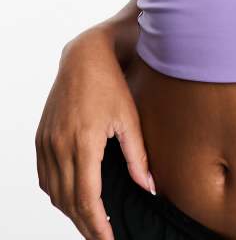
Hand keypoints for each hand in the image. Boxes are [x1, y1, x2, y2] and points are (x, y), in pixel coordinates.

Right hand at [35, 26, 154, 238]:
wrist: (83, 57)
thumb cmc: (110, 85)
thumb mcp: (129, 119)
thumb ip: (138, 157)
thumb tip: (149, 188)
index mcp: (83, 142)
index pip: (87, 198)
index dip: (97, 225)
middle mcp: (59, 145)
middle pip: (68, 201)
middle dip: (85, 224)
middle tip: (102, 237)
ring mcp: (46, 142)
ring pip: (53, 192)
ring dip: (70, 211)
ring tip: (90, 221)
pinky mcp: (41, 137)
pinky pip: (43, 176)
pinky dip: (56, 193)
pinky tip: (70, 197)